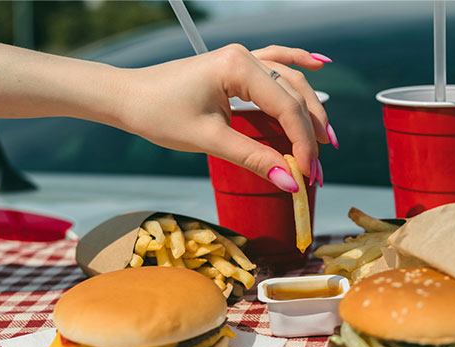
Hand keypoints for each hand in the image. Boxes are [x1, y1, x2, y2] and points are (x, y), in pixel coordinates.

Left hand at [120, 44, 332, 189]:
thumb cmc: (159, 114)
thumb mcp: (209, 139)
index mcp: (238, 67)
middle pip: (294, 93)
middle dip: (310, 130)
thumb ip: (253, 158)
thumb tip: (290, 182)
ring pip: (289, 80)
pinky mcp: (235, 67)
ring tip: (326, 136)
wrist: (127, 97)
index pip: (286, 107)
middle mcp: (244, 56)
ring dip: (310, 107)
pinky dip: (297, 64)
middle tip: (320, 166)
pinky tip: (319, 64)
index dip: (302, 143)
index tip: (308, 174)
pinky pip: (275, 62)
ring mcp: (241, 59)